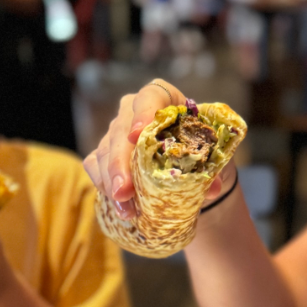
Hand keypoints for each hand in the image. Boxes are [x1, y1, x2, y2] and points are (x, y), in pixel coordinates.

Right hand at [82, 80, 237, 215]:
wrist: (190, 167)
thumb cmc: (201, 152)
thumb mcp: (212, 155)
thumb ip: (211, 166)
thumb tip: (210, 189)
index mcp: (165, 100)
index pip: (150, 97)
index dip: (142, 114)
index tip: (137, 136)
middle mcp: (133, 111)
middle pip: (120, 130)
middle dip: (120, 162)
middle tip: (124, 190)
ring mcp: (116, 132)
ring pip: (104, 151)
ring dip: (111, 182)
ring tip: (125, 209)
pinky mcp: (104, 153)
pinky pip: (94, 165)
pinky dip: (104, 186)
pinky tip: (119, 207)